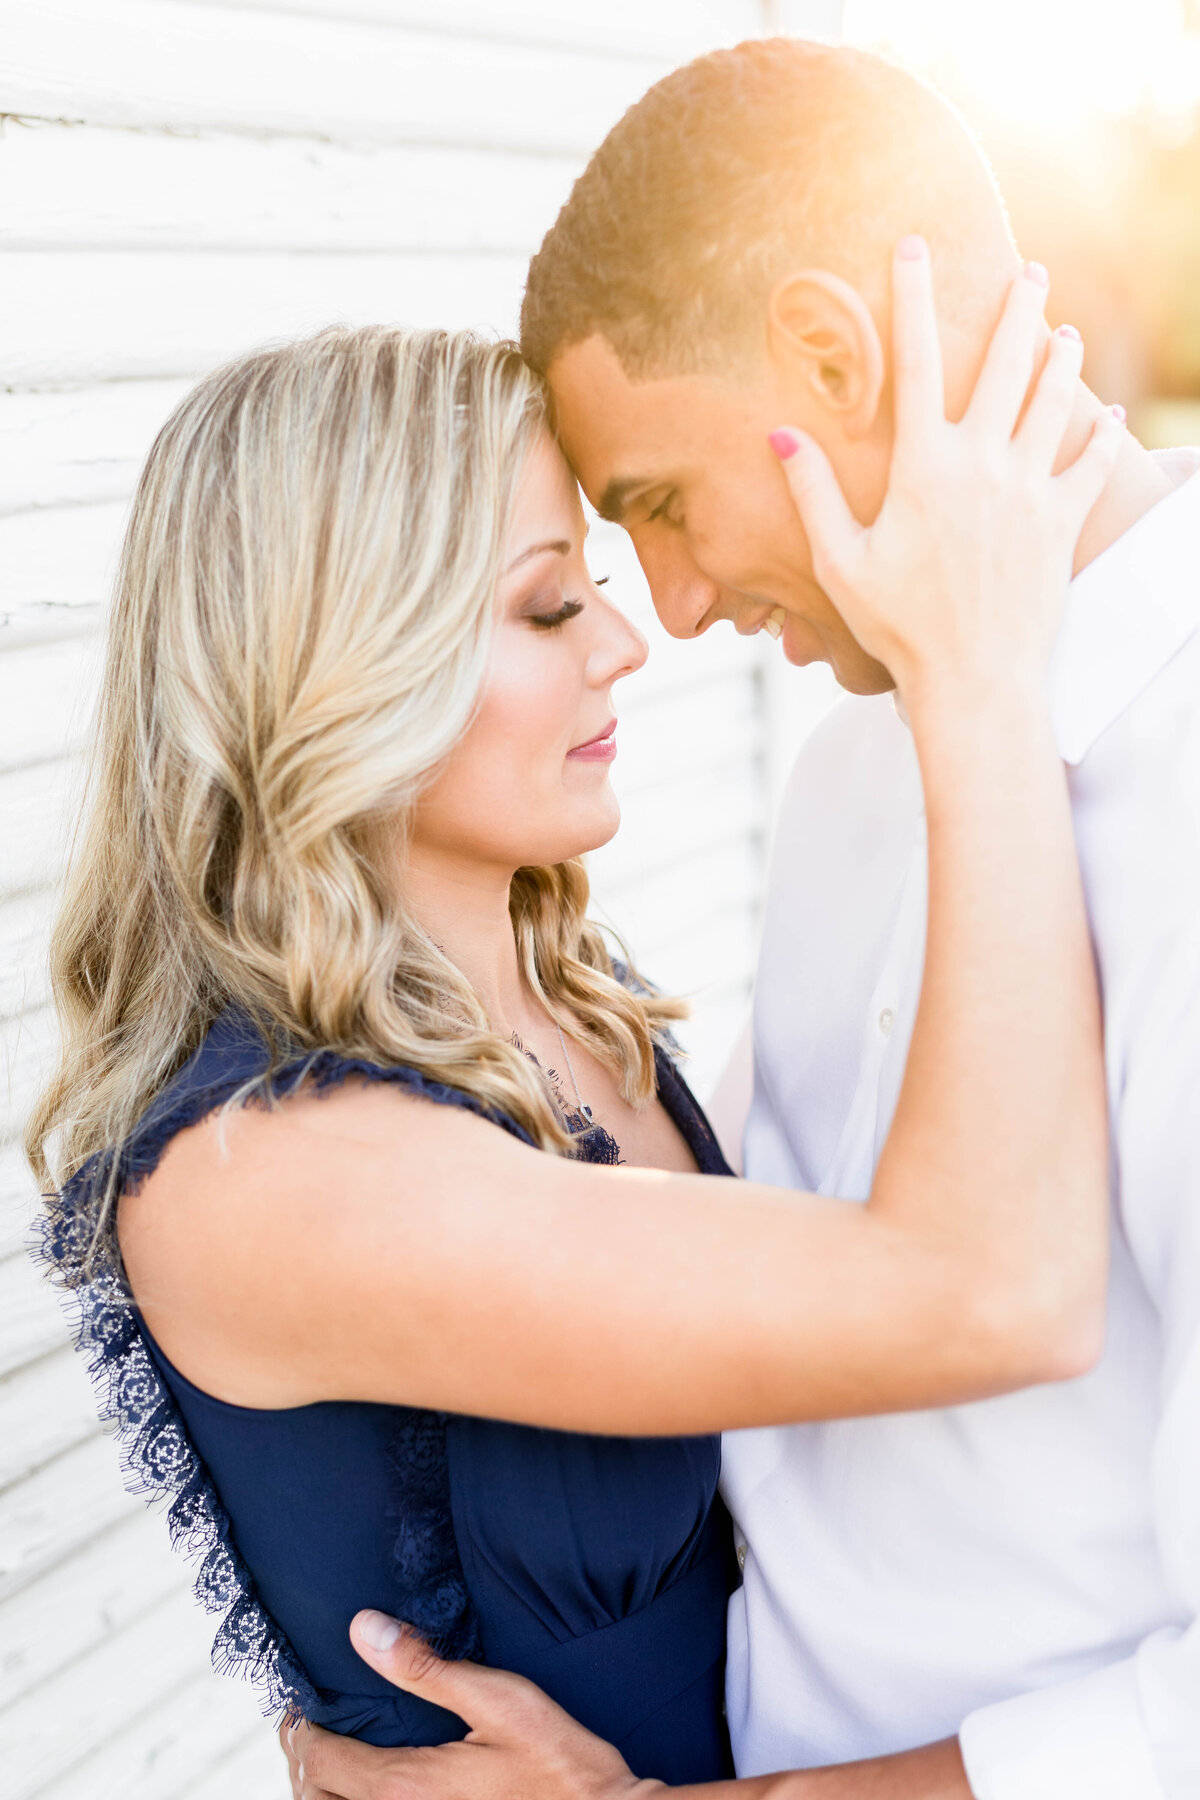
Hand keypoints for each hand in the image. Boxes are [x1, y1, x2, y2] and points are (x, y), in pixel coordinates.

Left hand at [282, 1610, 654, 1799]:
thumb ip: (426, 1667)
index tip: (300, 1706)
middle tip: (308, 1731)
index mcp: (405, 1786)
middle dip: (305, 1763)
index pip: (321, 1761)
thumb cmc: (558, 1764)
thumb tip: (363, 1629)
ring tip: (332, 1761)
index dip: (301, 1731)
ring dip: (326, 1793)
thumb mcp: (498, 1699)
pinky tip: (374, 1787)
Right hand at [771, 238, 1123, 707]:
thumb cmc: (898, 627)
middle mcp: (983, 464)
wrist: (973, 679)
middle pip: (1006, 365)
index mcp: (924, 467)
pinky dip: (1101, 434)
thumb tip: (779, 437)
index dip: (911, 297)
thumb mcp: (840, 563)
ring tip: (1065, 332)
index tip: (911, 247)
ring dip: (1062, 360)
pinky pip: (1091, 464)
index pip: (916, 362)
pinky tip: (1108, 414)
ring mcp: (1029, 490)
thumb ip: (813, 494)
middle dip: (1017, 308)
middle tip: (1028, 268)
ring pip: (1054, 403)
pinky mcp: (1061, 522)